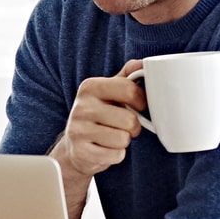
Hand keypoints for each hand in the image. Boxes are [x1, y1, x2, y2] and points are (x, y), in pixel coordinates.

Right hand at [49, 59, 146, 218]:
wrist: (75, 145)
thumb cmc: (100, 114)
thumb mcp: (111, 91)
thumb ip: (128, 75)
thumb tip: (144, 63)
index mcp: (90, 87)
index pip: (129, 90)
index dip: (142, 102)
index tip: (138, 106)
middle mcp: (81, 107)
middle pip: (129, 120)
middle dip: (133, 127)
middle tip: (123, 126)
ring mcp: (78, 131)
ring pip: (123, 139)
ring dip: (124, 141)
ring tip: (112, 136)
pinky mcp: (80, 153)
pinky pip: (116, 156)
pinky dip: (116, 155)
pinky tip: (105, 149)